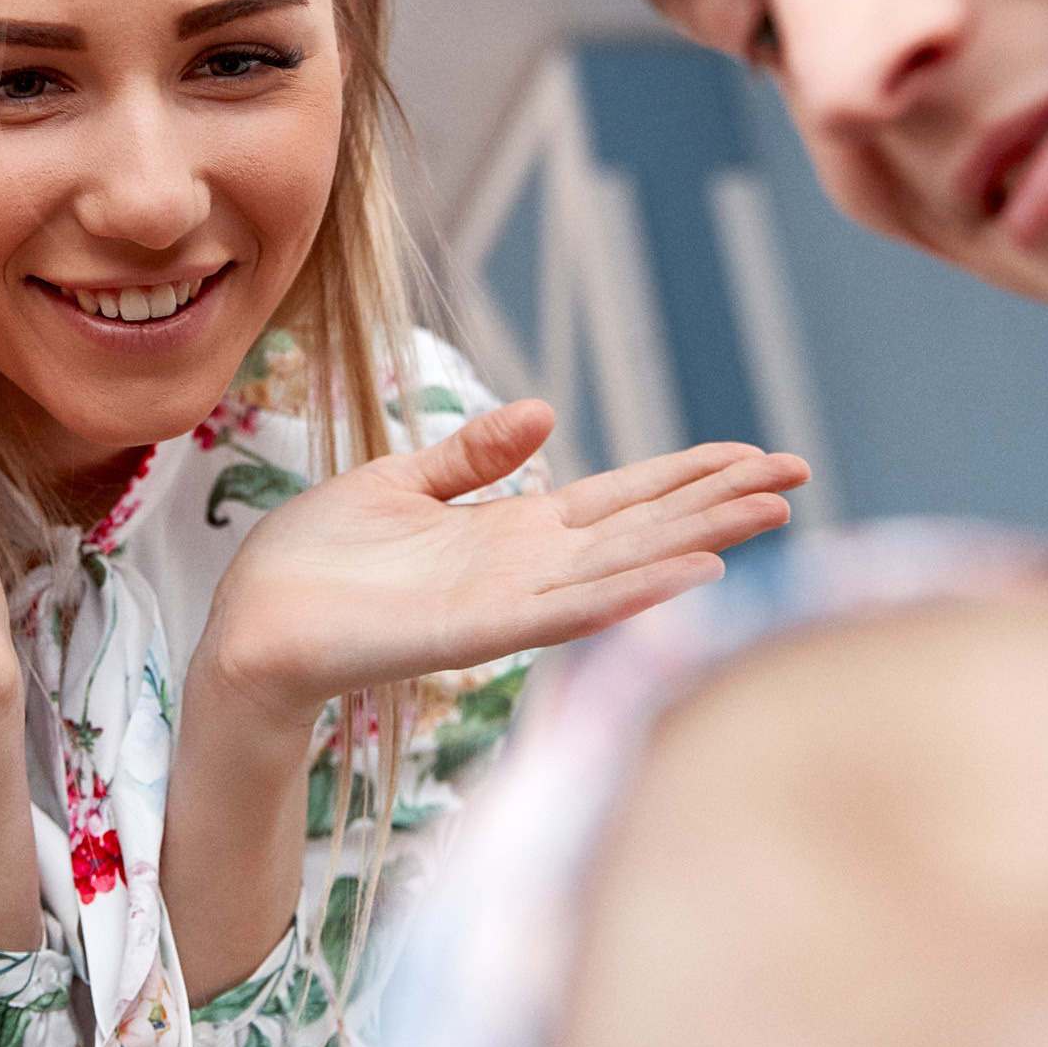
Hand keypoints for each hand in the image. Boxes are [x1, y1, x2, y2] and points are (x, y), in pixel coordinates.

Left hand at [196, 397, 809, 723]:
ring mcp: (508, 604)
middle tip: (798, 475)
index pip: (621, 498)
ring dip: (696, 540)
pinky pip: (566, 609)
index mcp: (511, 532)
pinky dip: (629, 590)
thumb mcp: (398, 483)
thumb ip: (471, 457)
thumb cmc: (313, 562)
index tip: (756, 455)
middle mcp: (525, 569)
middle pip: (643, 527)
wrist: (249, 623)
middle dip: (718, 501)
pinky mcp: (475, 633)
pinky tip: (686, 572)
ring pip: (624, 566)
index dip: (687, 474)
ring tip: (769, 515)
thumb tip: (546, 413)